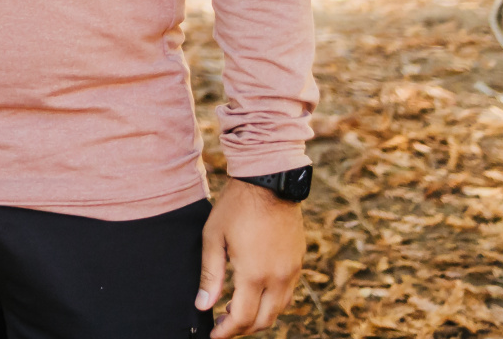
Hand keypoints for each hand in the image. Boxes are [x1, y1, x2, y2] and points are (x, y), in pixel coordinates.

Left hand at [197, 178, 302, 337]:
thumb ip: (210, 275)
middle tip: (223, 324)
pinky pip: (288, 293)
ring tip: (236, 308)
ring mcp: (292, 270)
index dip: (227, 332)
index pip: (242, 318)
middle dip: (243, 329)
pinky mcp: (299, 261)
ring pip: (279, 309)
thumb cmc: (237, 206)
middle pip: (263, 320)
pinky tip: (255, 292)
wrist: (270, 180)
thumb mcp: (214, 237)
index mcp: (254, 273)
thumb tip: (203, 305)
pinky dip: (272, 302)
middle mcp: (278, 277)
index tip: (214, 335)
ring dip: (259, 316)